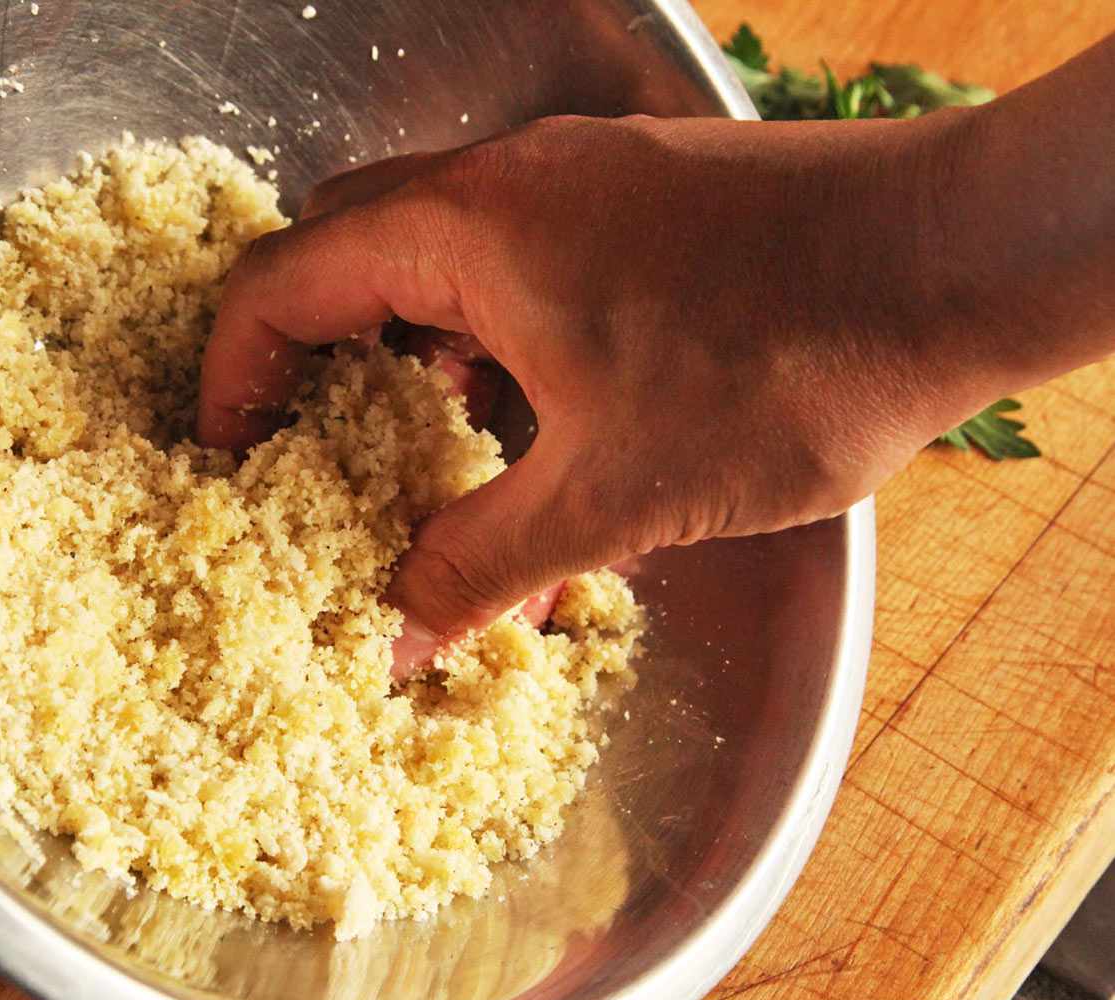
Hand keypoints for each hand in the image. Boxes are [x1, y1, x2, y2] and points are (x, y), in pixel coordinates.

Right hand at [199, 111, 994, 672]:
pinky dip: (488, 330)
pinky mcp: (640, 197)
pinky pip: (517, 255)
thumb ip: (484, 564)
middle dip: (311, 350)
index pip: (288, 279)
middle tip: (308, 448)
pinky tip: (532, 413)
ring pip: (438, 252)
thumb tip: (391, 635)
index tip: (227, 450)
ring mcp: (580, 177)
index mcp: (470, 228)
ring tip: (420, 448)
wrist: (959, 262)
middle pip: (349, 248)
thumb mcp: (616, 493)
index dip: (235, 369)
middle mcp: (511, 180)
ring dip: (408, 345)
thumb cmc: (786, 364)